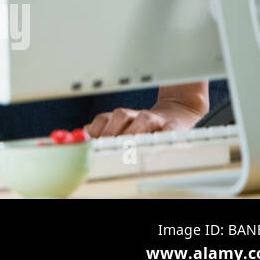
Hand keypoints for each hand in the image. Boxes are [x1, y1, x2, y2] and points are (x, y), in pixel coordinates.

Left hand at [85, 98, 204, 137]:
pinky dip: (163, 135)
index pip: (104, 118)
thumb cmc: (145, 126)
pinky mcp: (172, 125)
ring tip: (127, 145)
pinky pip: (168, 129)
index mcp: (122, 116)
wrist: (175, 114)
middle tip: (105, 145)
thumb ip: (104, 129)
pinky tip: (157, 142)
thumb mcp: (123, 126)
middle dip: (111, 130)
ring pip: (143, 119)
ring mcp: (154, 119)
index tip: (88, 141)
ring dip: (134, 131)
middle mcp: (136, 115)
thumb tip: (84, 133)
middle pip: (120, 115)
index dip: (95, 129)